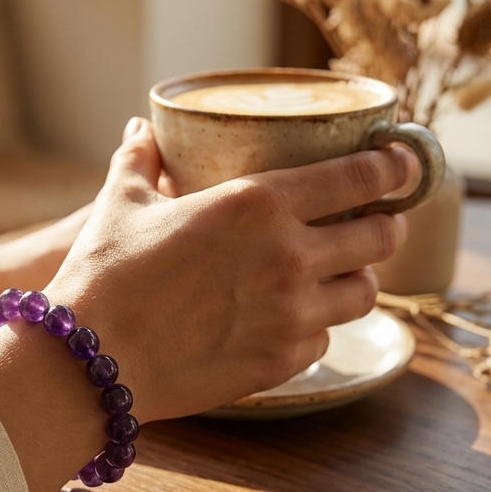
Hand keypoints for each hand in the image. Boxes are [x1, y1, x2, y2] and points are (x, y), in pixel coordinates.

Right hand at [46, 117, 413, 421]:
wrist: (87, 363)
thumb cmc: (103, 276)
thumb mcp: (120, 204)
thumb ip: (139, 159)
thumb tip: (140, 128)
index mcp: (257, 204)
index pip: (360, 177)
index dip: (394, 168)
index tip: (403, 165)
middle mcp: (289, 257)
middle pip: (380, 237)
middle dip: (385, 225)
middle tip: (372, 221)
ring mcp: (291, 315)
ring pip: (365, 293)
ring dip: (356, 278)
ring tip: (335, 274)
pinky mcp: (280, 362)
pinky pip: (325, 340)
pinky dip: (315, 326)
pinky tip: (289, 320)